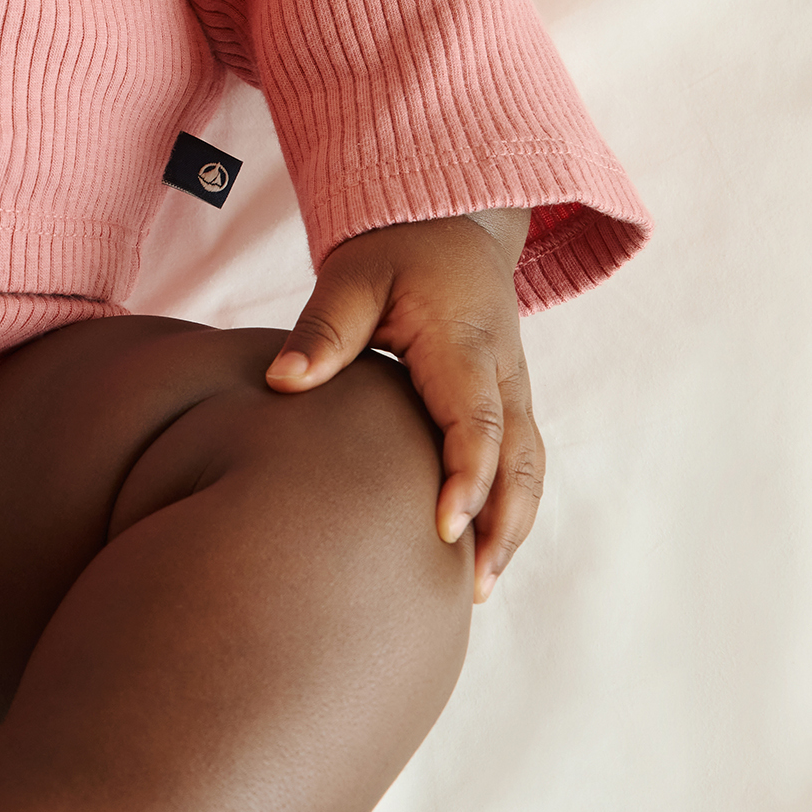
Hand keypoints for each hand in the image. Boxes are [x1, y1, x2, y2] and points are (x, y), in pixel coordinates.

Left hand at [265, 209, 539, 602]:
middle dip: (503, 525)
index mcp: (464, 344)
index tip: (444, 530)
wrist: (450, 224)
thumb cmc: (394, 251)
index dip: (467, 480)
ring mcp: (514, 388)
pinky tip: (480, 550)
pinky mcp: (509, 400)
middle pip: (520, 460)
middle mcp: (503, 372)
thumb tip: (282, 382)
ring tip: (479, 587)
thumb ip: (325, 329)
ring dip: (513, 525)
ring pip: (530, 467)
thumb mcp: (352, 275)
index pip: (477, 424)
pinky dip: (511, 506)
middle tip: (472, 586)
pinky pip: (521, 460)